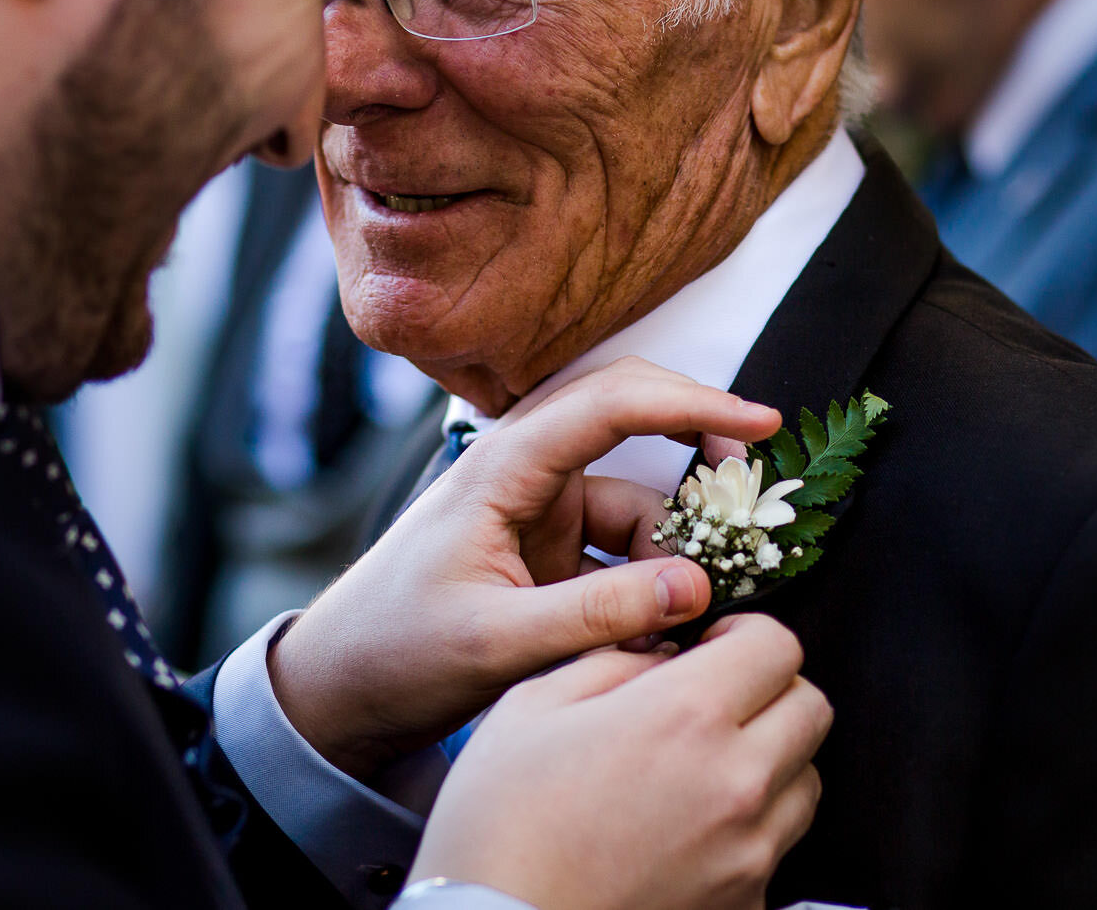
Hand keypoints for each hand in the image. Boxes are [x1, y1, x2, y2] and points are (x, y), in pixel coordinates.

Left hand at [269, 357, 780, 778]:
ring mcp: (533, 509)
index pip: (609, 403)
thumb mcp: (498, 643)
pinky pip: (619, 545)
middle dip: (694, 442)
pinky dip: (648, 577)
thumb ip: (599, 614)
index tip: (759, 422)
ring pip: (632, 497)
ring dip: (670, 543)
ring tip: (687, 612)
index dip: (691, 402)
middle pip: (626, 419)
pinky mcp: (544, 550)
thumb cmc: (394, 654)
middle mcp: (520, 471)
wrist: (337, 693)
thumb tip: (696, 587)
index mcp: (499, 467)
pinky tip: (656, 629)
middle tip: (750, 486)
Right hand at [412, 614, 830, 909]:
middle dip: (770, 689)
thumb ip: (610, 661)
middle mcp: (735, 782)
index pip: (777, 646)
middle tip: (717, 698)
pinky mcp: (746, 904)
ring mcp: (748, 852)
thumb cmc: (502, 829)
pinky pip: (776, 847)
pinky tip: (691, 827)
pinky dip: (750, 828)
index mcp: (685, 716)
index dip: (746, 633)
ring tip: (705, 766)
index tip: (715, 644)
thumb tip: (657, 653)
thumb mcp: (533, 707)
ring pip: (805, 780)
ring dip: (770, 759)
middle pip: (811, 709)